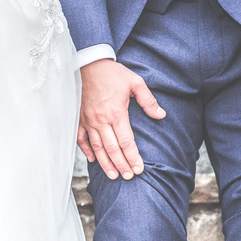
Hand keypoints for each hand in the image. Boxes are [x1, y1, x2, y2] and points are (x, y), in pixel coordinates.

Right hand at [78, 58, 165, 180]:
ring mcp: (88, 121)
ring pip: (97, 147)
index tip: (138, 169)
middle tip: (128, 177)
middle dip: (121, 164)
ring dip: (105, 163)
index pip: (126, 141)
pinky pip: (82, 138)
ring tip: (113, 175)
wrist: (89, 63)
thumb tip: (161, 115)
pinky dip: (87, 150)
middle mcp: (101, 120)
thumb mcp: (135, 82)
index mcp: (116, 112)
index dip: (133, 157)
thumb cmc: (113, 73)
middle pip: (112, 148)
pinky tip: (94, 160)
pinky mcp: (79, 118)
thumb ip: (148, 101)